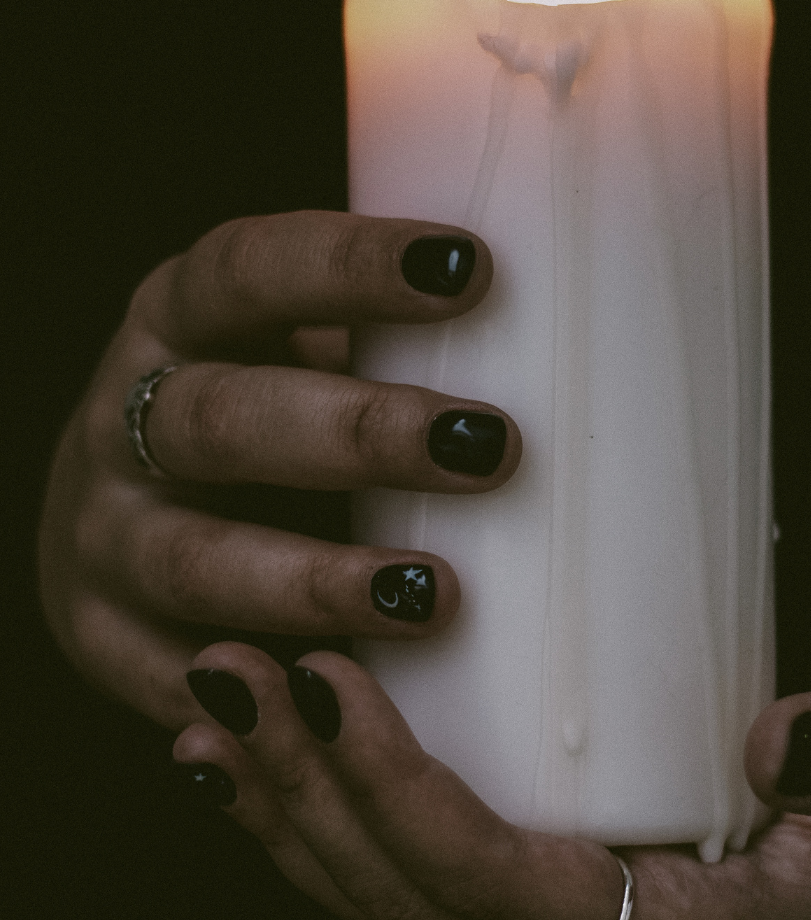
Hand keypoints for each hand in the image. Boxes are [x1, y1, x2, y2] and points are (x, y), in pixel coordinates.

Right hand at [38, 211, 519, 729]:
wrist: (112, 503)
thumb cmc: (252, 407)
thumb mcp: (286, 347)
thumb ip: (376, 342)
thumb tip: (553, 340)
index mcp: (180, 317)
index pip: (249, 269)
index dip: (351, 267)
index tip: (471, 269)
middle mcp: (124, 418)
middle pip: (226, 418)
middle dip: (361, 434)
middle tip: (488, 448)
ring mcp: (103, 535)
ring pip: (197, 562)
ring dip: (317, 582)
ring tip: (435, 594)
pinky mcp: (104, 638)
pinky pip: (175, 680)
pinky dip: (258, 695)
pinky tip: (341, 698)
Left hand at [174, 649, 810, 919]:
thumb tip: (783, 750)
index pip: (502, 900)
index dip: (405, 807)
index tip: (333, 687)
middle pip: (405, 897)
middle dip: (306, 789)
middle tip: (236, 671)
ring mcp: (546, 910)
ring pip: (376, 886)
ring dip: (284, 792)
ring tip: (219, 695)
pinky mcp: (525, 863)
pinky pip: (389, 863)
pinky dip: (310, 805)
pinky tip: (249, 747)